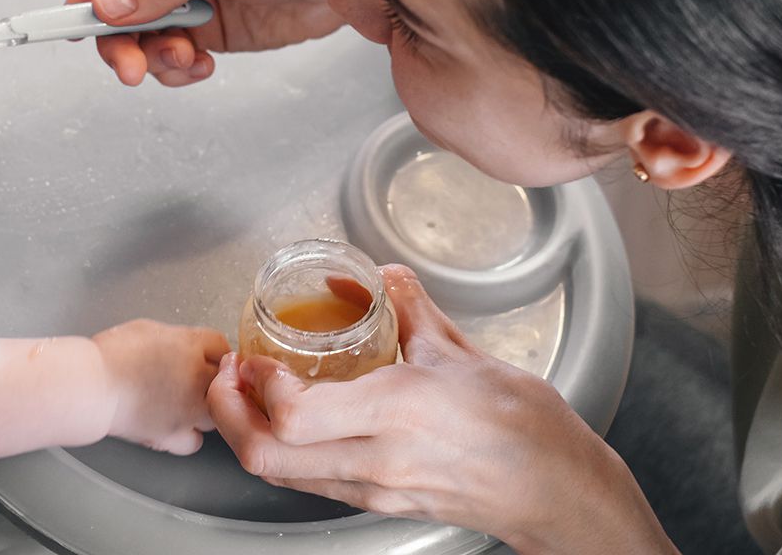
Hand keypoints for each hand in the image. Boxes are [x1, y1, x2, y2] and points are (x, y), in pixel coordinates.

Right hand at [66, 0, 360, 85]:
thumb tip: (109, 4)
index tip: (87, 19)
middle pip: (109, 1)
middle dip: (117, 37)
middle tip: (130, 68)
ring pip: (135, 34)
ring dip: (152, 56)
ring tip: (186, 60)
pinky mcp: (202, 27)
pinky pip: (166, 54)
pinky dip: (175, 68)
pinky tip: (202, 66)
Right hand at [92, 319, 230, 454]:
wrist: (92, 385)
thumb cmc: (112, 354)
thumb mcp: (148, 329)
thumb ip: (177, 339)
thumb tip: (185, 348)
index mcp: (191, 345)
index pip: (221, 345)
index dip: (212, 350)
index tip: (207, 355)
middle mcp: (198, 377)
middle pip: (227, 381)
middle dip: (214, 380)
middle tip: (195, 379)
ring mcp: (189, 410)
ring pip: (217, 413)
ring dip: (205, 408)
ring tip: (183, 403)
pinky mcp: (173, 435)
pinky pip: (194, 441)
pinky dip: (186, 435)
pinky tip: (173, 425)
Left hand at [208, 267, 674, 554]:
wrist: (554, 489)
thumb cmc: (522, 426)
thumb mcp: (462, 353)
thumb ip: (412, 310)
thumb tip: (384, 278)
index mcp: (399, 411)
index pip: (296, 415)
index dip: (258, 386)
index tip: (250, 355)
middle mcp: (378, 458)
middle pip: (269, 458)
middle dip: (230, 417)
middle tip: (227, 378)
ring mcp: (375, 489)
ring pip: (284, 477)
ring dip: (251, 437)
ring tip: (247, 396)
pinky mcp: (379, 503)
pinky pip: (312, 484)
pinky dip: (285, 453)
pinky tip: (290, 424)